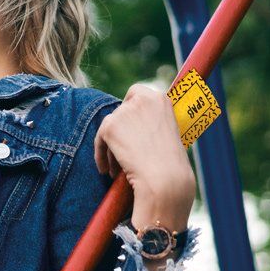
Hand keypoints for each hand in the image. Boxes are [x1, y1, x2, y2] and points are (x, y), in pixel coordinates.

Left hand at [94, 82, 195, 234]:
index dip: (128, 109)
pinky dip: (100, 155)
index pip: (135, 93)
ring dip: (111, 148)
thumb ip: (149, 122)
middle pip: (120, 113)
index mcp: (160, 98)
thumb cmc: (170, 163)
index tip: (127, 126)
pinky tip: (105, 170)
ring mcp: (125, 111)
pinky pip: (100, 140)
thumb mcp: (166, 132)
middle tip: (122, 155)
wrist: (164, 177)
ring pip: (109, 129)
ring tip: (116, 170)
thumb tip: (129, 128)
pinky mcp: (110, 126)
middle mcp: (142, 99)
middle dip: (120, 134)